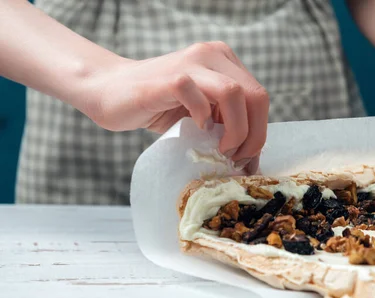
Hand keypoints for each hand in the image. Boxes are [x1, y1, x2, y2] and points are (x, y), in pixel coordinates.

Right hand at [80, 42, 268, 172]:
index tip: (245, 157)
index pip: (260, 97)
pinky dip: (202, 117)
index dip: (260, 131)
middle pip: (255, 95)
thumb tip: (253, 160)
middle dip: (253, 135)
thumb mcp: (203, 116)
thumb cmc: (158, 108)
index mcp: (225, 62)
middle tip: (236, 157)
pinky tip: (197, 129)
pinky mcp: (169, 77)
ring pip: (234, 93)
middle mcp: (212, 55)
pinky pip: (195, 94)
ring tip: (221, 148)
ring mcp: (190, 63)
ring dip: (235, 129)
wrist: (110, 92)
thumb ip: (228, 126)